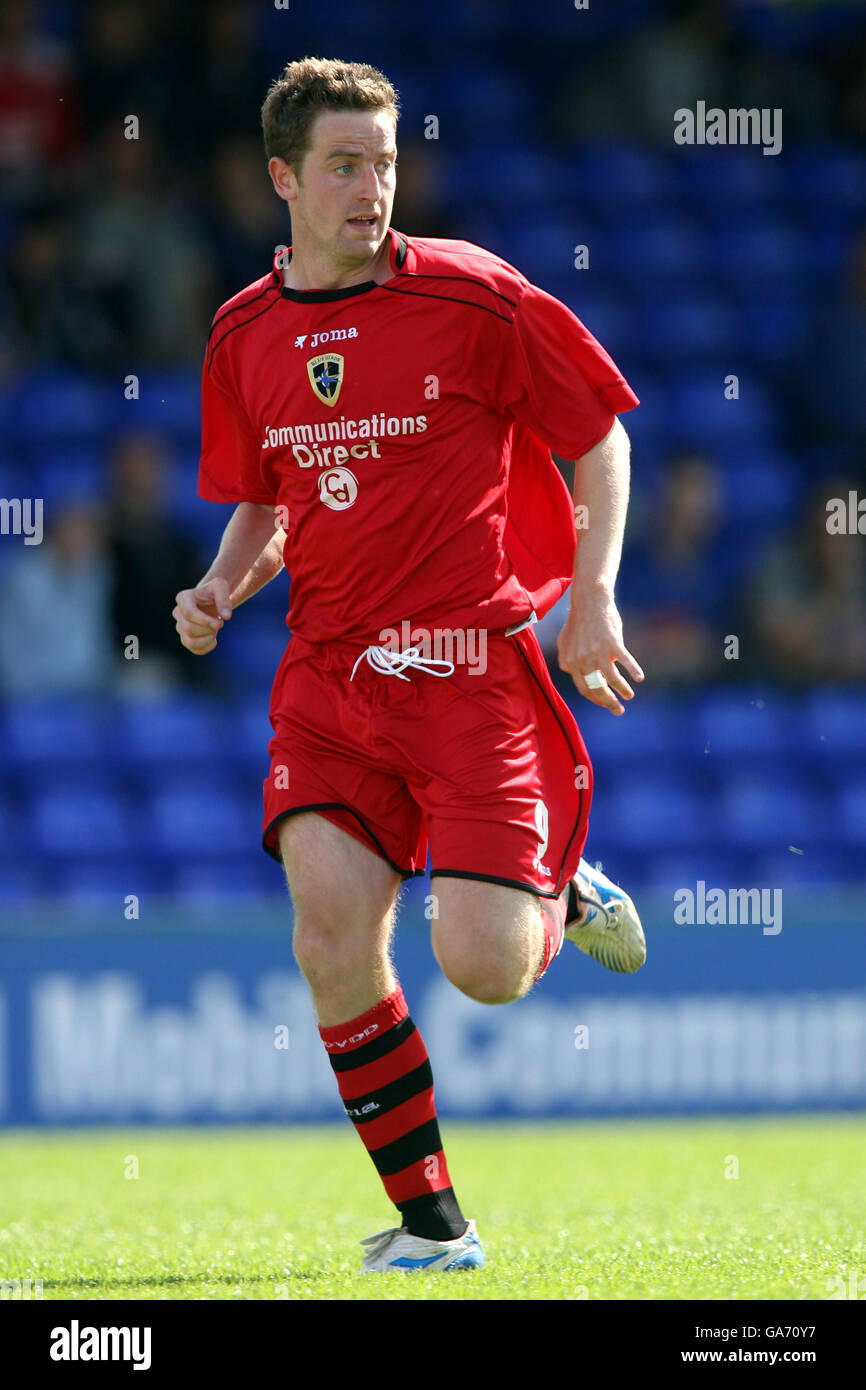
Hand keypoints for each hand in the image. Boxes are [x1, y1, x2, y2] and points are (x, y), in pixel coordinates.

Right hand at [173, 578, 231, 654]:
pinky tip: (214, 640)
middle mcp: (178, 613)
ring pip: (189, 642)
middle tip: (220, 623)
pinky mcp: (186, 638)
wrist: (211, 600)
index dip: (205, 620)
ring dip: (207, 640)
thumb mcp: (220, 586)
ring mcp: (180, 627)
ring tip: (215, 631)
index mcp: (183, 598)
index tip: (221, 622)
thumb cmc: (214, 592)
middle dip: (208, 629)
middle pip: (188, 629)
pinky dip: (206, 648)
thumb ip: (224, 599)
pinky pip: (194, 649)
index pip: (189, 613)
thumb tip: (226, 616)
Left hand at [556, 589, 643, 714]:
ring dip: (622, 690)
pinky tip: (639, 677)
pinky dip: (633, 670)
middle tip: (618, 710)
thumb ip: (566, 659)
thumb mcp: (565, 641)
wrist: (589, 600)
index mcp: (571, 662)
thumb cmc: (579, 621)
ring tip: (629, 695)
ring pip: (612, 678)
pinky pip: (625, 661)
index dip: (596, 699)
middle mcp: (583, 659)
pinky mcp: (612, 642)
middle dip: (608, 702)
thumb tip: (570, 673)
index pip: (584, 688)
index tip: (605, 703)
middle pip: (597, 688)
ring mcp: (598, 651)